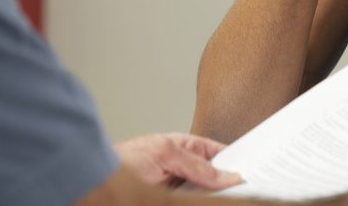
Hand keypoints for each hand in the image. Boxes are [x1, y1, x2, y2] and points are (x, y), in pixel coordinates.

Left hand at [114, 132, 241, 190]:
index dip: (235, 161)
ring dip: (215, 197)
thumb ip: (195, 163)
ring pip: (204, 196)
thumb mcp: (164, 154)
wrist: (95, 184)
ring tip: (234, 196)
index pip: (217, 154)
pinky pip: (194, 201)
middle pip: (214, 179)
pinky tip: (211, 201)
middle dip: (228, 184)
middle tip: (245, 189)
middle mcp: (182, 170)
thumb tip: (225, 175)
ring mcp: (178, 190)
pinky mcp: (173, 200)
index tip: (252, 172)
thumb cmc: (122, 161)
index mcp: (183, 148)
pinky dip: (201, 202)